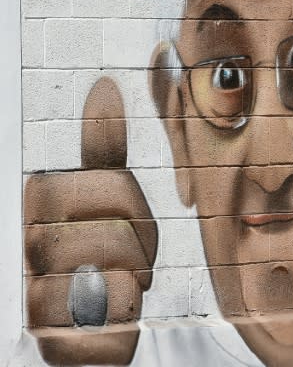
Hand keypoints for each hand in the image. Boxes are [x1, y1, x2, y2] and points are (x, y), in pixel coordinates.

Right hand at [24, 77, 157, 364]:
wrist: (89, 331)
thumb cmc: (100, 263)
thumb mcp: (102, 200)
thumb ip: (100, 149)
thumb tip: (104, 87)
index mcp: (41, 202)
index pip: (112, 184)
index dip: (133, 203)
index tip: (130, 225)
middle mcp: (27, 239)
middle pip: (116, 219)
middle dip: (138, 240)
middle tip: (132, 261)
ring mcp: (30, 287)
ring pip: (112, 263)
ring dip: (132, 278)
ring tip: (118, 288)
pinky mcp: (45, 332)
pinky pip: (106, 310)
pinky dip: (122, 314)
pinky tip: (106, 317)